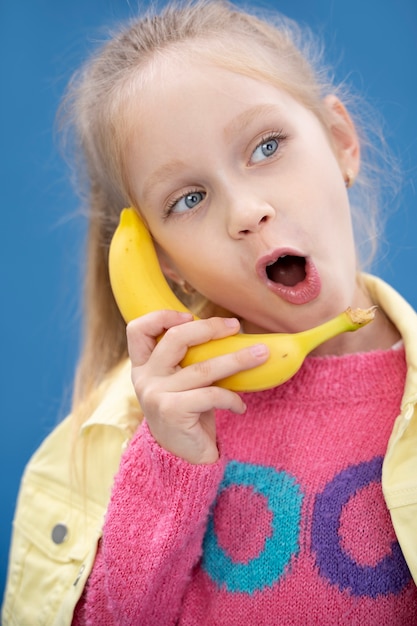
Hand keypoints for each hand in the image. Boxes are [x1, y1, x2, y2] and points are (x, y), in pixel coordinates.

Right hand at [127, 311, 268, 463]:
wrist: (181, 458)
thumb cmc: (188, 412)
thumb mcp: (181, 382)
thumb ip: (188, 359)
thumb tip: (229, 329)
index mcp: (143, 366)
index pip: (138, 330)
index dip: (161, 317)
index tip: (189, 316)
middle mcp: (145, 378)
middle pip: (175, 339)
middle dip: (210, 328)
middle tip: (236, 327)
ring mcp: (157, 395)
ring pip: (203, 368)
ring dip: (237, 359)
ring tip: (261, 354)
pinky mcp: (173, 411)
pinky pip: (212, 395)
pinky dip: (232, 399)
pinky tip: (240, 407)